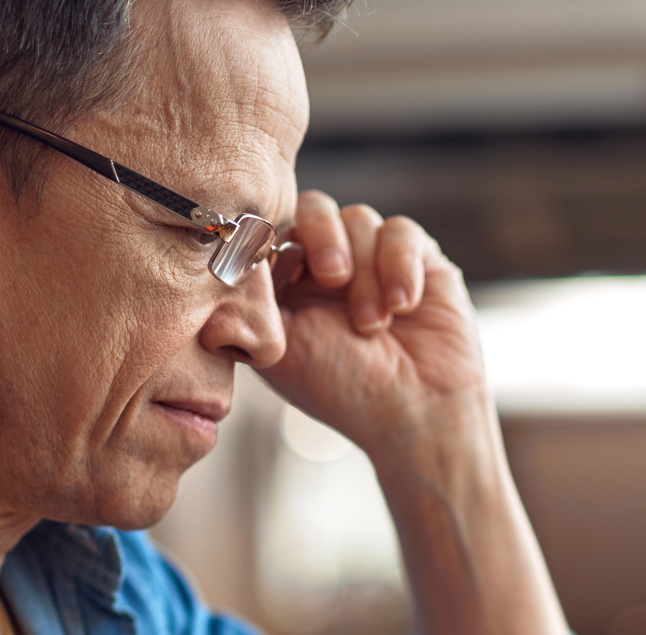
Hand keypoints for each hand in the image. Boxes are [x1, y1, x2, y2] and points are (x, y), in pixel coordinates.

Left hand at [257, 191, 489, 466]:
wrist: (415, 415)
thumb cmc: (344, 391)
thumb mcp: (280, 349)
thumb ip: (252, 302)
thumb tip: (226, 257)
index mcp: (289, 286)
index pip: (273, 230)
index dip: (277, 242)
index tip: (286, 273)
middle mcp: (329, 268)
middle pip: (315, 208)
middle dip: (322, 237)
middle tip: (333, 278)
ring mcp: (374, 261)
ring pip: (359, 218)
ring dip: (365, 272)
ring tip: (373, 325)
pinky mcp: (419, 260)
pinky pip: (402, 231)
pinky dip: (400, 266)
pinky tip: (403, 307)